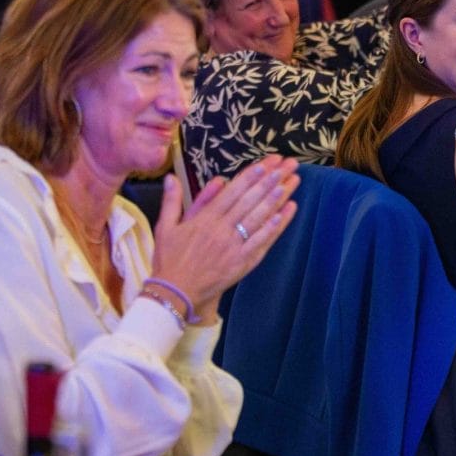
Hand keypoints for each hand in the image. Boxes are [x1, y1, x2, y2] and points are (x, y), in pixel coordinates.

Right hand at [151, 156, 300, 322]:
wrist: (175, 293)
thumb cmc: (169, 260)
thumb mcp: (165, 228)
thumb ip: (171, 201)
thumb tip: (171, 177)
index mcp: (205, 218)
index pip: (233, 192)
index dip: (251, 176)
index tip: (266, 163)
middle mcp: (221, 229)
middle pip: (250, 200)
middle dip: (270, 180)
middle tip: (287, 165)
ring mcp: (234, 246)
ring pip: (259, 217)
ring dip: (277, 198)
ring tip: (291, 182)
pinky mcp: (242, 262)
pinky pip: (260, 241)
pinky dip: (273, 227)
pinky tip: (285, 213)